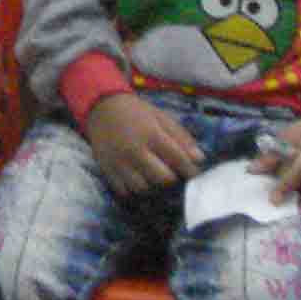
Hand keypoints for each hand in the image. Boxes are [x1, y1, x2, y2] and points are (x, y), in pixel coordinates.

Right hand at [80, 93, 206, 195]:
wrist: (101, 108)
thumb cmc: (137, 113)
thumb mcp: (161, 118)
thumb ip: (181, 137)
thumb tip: (199, 159)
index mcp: (151, 134)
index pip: (178, 159)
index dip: (191, 170)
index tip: (196, 175)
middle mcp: (134, 150)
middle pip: (162, 178)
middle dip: (172, 178)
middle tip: (173, 174)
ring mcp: (119, 163)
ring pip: (143, 188)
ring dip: (153, 186)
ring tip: (155, 178)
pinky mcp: (107, 170)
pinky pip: (124, 191)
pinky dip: (134, 190)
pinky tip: (140, 180)